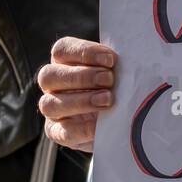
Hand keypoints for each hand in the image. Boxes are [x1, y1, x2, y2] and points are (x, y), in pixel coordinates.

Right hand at [37, 36, 116, 152]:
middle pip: (50, 75)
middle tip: (109, 80)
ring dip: (80, 101)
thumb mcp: (118, 72)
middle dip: (82, 77)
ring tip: (107, 100)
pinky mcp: (57, 132)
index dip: (84, 52)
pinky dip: (81, 128)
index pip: (61, 49)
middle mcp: (51, 84)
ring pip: (49, 104)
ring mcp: (51, 109)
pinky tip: (99, 125)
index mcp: (63, 61)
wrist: (119, 121)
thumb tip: (132, 60)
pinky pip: (61, 132)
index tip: (110, 60)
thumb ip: (117, 65)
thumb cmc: (118, 87)